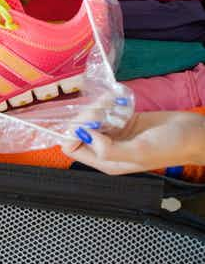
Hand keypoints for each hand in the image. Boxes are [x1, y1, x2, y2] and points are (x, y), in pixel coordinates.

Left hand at [62, 111, 204, 174]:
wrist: (195, 133)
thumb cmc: (172, 146)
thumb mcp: (139, 151)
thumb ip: (109, 149)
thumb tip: (86, 136)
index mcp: (106, 161)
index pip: (71, 148)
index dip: (73, 133)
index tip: (89, 122)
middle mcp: (105, 148)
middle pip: (78, 129)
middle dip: (86, 116)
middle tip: (104, 109)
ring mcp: (113, 133)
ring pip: (89, 117)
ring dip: (97, 106)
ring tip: (114, 104)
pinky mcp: (121, 120)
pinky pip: (103, 109)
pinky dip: (107, 102)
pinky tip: (120, 101)